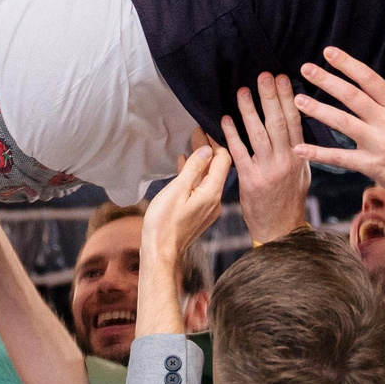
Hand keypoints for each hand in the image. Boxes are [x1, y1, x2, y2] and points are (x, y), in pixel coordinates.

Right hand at [145, 145, 230, 269]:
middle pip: (218, 168)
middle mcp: (216, 200)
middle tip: (196, 133)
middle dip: (208, 150)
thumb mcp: (177, 190)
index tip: (202, 130)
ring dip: (201, 162)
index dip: (214, 142)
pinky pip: (202, 188)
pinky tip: (183, 166)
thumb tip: (207, 149)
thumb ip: (193, 168)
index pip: (224, 160)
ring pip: (209, 178)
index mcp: (212, 192)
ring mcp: (208, 208)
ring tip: (190, 145)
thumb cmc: (164, 223)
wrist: (160, 253)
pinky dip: (195, 176)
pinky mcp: (199, 214)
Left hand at [221, 74, 308, 242]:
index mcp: (300, 156)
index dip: (288, 99)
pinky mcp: (249, 180)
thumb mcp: (303, 173)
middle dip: (270, 97)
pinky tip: (225, 119)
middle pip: (278, 123)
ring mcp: (267, 170)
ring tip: (242, 91)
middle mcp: (286, 161)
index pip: (295, 121)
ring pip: (258, 134)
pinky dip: (232, 135)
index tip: (282, 79)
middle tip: (263, 76)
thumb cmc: (290, 199)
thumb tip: (296, 122)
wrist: (280, 229)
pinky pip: (239, 153)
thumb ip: (300, 149)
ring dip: (249, 110)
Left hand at [293, 46, 384, 207]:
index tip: (328, 52)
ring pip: (344, 123)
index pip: (370, 79)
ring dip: (319, 111)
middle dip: (327, 81)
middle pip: (353, 97)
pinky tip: (300, 149)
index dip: (348, 64)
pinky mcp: (372, 166)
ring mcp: (378, 144)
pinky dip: (320, 154)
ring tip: (298, 100)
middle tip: (306, 68)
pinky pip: (341, 158)